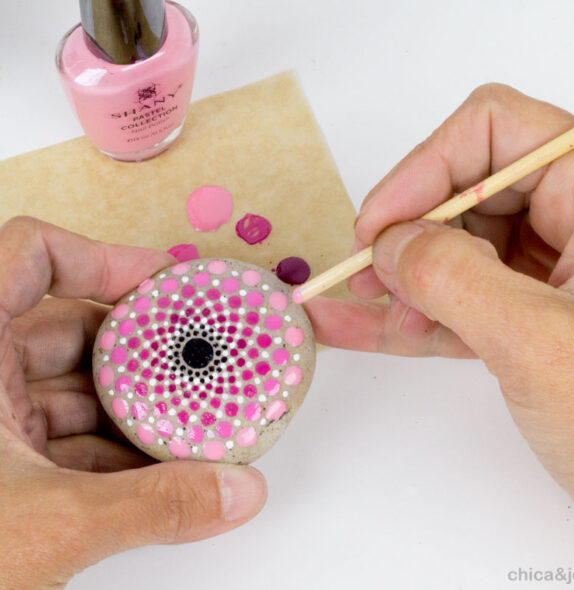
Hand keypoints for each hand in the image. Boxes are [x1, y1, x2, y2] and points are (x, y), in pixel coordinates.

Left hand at [0, 217, 265, 589]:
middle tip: (194, 363)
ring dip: (131, 408)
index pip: (31, 255)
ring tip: (186, 424)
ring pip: (70, 389)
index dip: (105, 258)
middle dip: (138, 351)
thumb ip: (151, 506)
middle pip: (69, 328)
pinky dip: (109, 449)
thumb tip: (236, 491)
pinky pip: (62, 435)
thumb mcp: (42, 525)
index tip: (166, 285)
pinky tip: (153, 470)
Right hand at [307, 84, 573, 516]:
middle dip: (406, 235)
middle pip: (465, 193)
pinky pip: (457, 302)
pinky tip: (354, 327)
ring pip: (452, 251)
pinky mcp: (529, 319)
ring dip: (397, 281)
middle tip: (363, 277)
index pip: (496, 132)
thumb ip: (456, 280)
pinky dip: (408, 316)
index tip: (376, 225)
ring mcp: (552, 273)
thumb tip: (390, 244)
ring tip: (346, 310)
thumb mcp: (542, 343)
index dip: (424, 170)